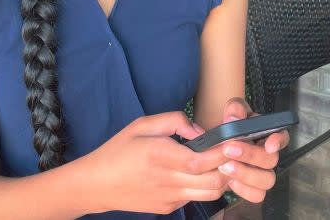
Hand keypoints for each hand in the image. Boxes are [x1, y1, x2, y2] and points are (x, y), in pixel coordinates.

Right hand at [84, 112, 230, 214]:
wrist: (97, 184)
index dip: (222, 152)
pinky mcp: (168, 208)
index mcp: (160, 156)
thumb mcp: (141, 125)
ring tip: (218, 162)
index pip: (202, 160)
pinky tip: (196, 174)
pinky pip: (195, 197)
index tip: (232, 141)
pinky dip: (203, 186)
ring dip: (221, 178)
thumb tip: (199, 131)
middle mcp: (168, 180)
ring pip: (211, 193)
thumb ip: (174, 121)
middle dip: (230, 166)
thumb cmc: (118, 151)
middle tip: (232, 151)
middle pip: (214, 180)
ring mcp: (169, 198)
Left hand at [216, 98, 289, 202]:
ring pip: (267, 180)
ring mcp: (263, 173)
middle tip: (228, 149)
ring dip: (245, 174)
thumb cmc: (231, 127)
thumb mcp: (232, 112)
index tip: (269, 144)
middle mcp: (269, 155)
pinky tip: (229, 181)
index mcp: (268, 134)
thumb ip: (235, 109)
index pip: (282, 137)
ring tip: (224, 167)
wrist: (219, 145)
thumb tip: (234, 118)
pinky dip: (244, 190)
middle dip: (250, 155)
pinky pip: (257, 195)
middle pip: (271, 159)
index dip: (278, 141)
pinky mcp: (255, 188)